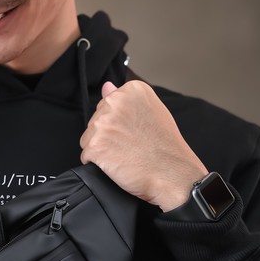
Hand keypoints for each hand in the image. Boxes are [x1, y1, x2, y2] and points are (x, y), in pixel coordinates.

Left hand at [79, 80, 207, 210]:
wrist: (172, 174)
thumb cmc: (166, 147)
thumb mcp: (152, 113)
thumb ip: (126, 99)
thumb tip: (106, 86)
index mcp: (131, 90)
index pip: (107, 104)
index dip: (118, 123)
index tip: (134, 131)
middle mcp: (115, 102)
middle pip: (95, 120)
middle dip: (108, 135)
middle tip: (132, 145)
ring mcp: (103, 124)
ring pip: (89, 138)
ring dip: (102, 150)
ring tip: (125, 155)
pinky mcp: (95, 145)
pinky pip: (87, 156)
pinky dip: (99, 164)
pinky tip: (118, 164)